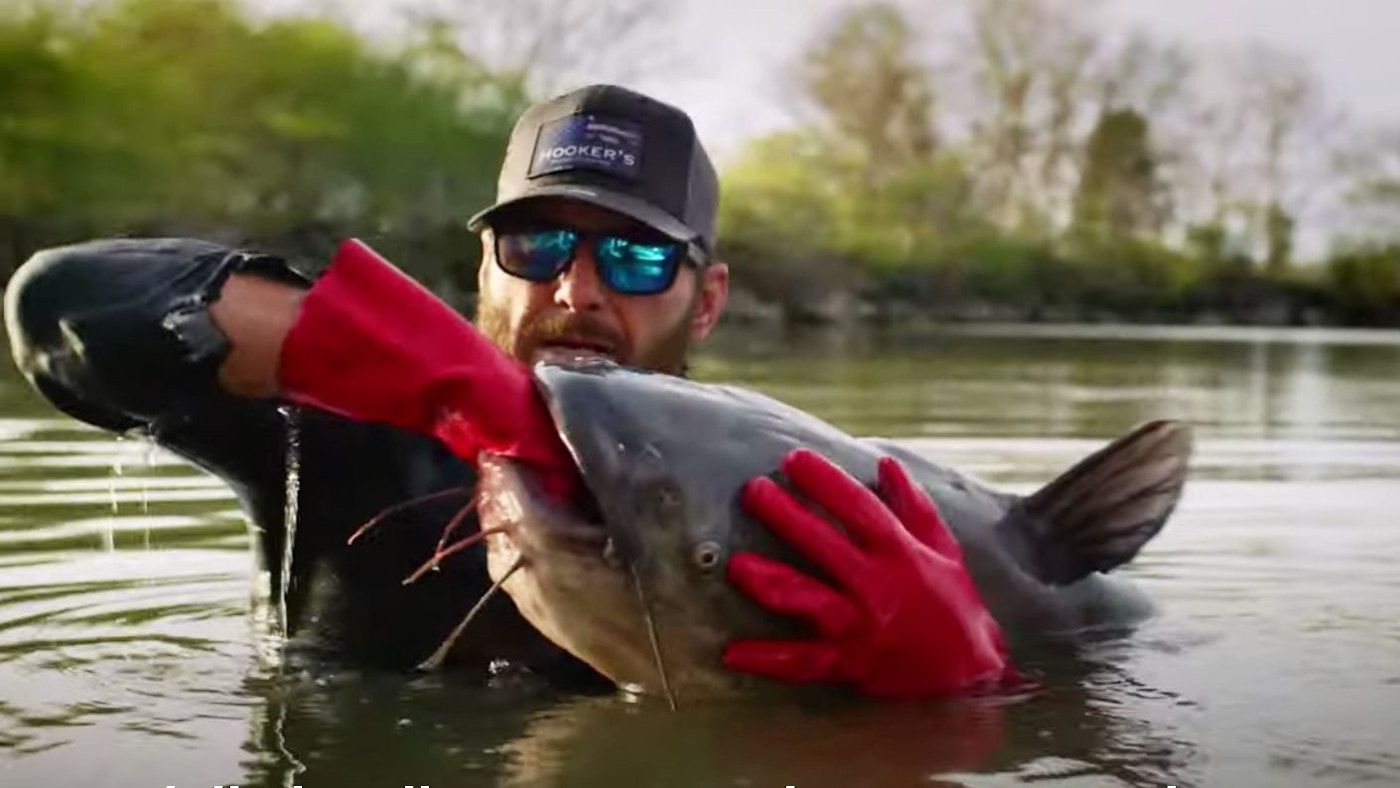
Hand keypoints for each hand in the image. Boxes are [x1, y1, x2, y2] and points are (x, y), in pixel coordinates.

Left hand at [723, 448, 1017, 698]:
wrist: (972, 675)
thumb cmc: (956, 606)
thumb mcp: (945, 549)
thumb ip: (914, 506)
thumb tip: (885, 463)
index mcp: (901, 554)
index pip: (859, 508)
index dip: (826, 482)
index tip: (794, 459)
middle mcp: (877, 587)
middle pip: (824, 545)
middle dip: (786, 515)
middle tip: (753, 490)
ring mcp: (859, 627)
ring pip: (807, 600)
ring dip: (769, 582)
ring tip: (736, 565)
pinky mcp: (847, 662)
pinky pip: (801, 662)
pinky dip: (766, 659)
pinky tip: (730, 653)